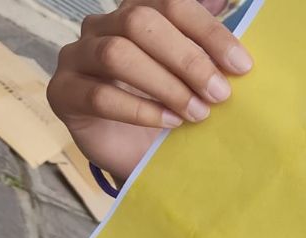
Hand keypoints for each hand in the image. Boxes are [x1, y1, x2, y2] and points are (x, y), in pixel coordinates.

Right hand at [47, 0, 253, 181]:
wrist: (141, 155)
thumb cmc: (172, 108)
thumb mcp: (197, 79)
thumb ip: (211, 52)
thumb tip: (237, 21)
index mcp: (137, 12)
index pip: (171, 4)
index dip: (209, 32)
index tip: (242, 66)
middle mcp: (102, 26)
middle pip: (139, 22)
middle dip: (187, 59)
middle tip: (220, 94)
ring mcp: (76, 57)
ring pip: (116, 54)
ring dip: (165, 85)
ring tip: (198, 113)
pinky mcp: (63, 93)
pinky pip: (98, 95)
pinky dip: (140, 110)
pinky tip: (170, 123)